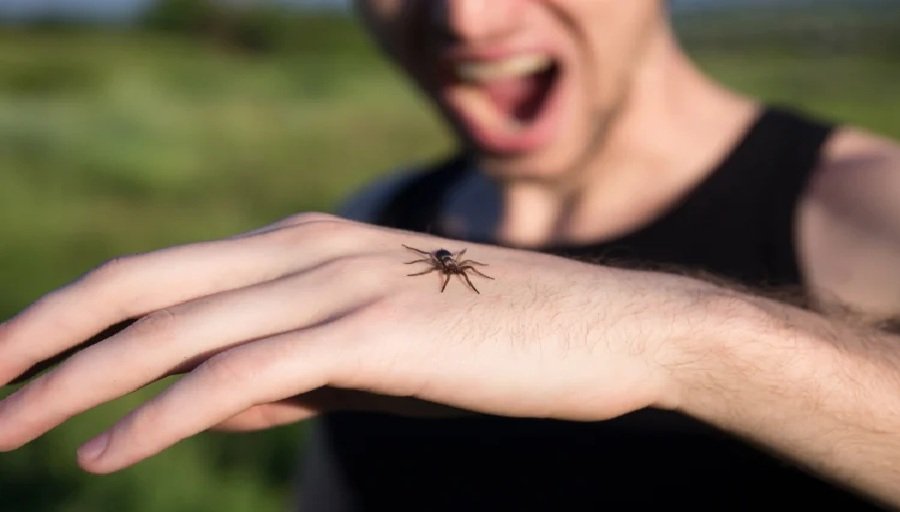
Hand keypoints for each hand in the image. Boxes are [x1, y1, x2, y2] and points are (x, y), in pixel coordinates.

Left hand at [0, 213, 688, 472]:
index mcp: (302, 245)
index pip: (156, 275)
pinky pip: (243, 371)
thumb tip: (194, 406)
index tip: (9, 367)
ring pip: (176, 328)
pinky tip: (100, 455)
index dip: (68, 317)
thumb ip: (282, 373)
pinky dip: (160, 413)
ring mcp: (341, 283)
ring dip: (75, 384)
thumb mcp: (371, 358)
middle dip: (39, 340)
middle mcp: (307, 247)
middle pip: (140, 287)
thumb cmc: (492, 344)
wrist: (612, 329)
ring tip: (0, 435)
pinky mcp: (377, 331)